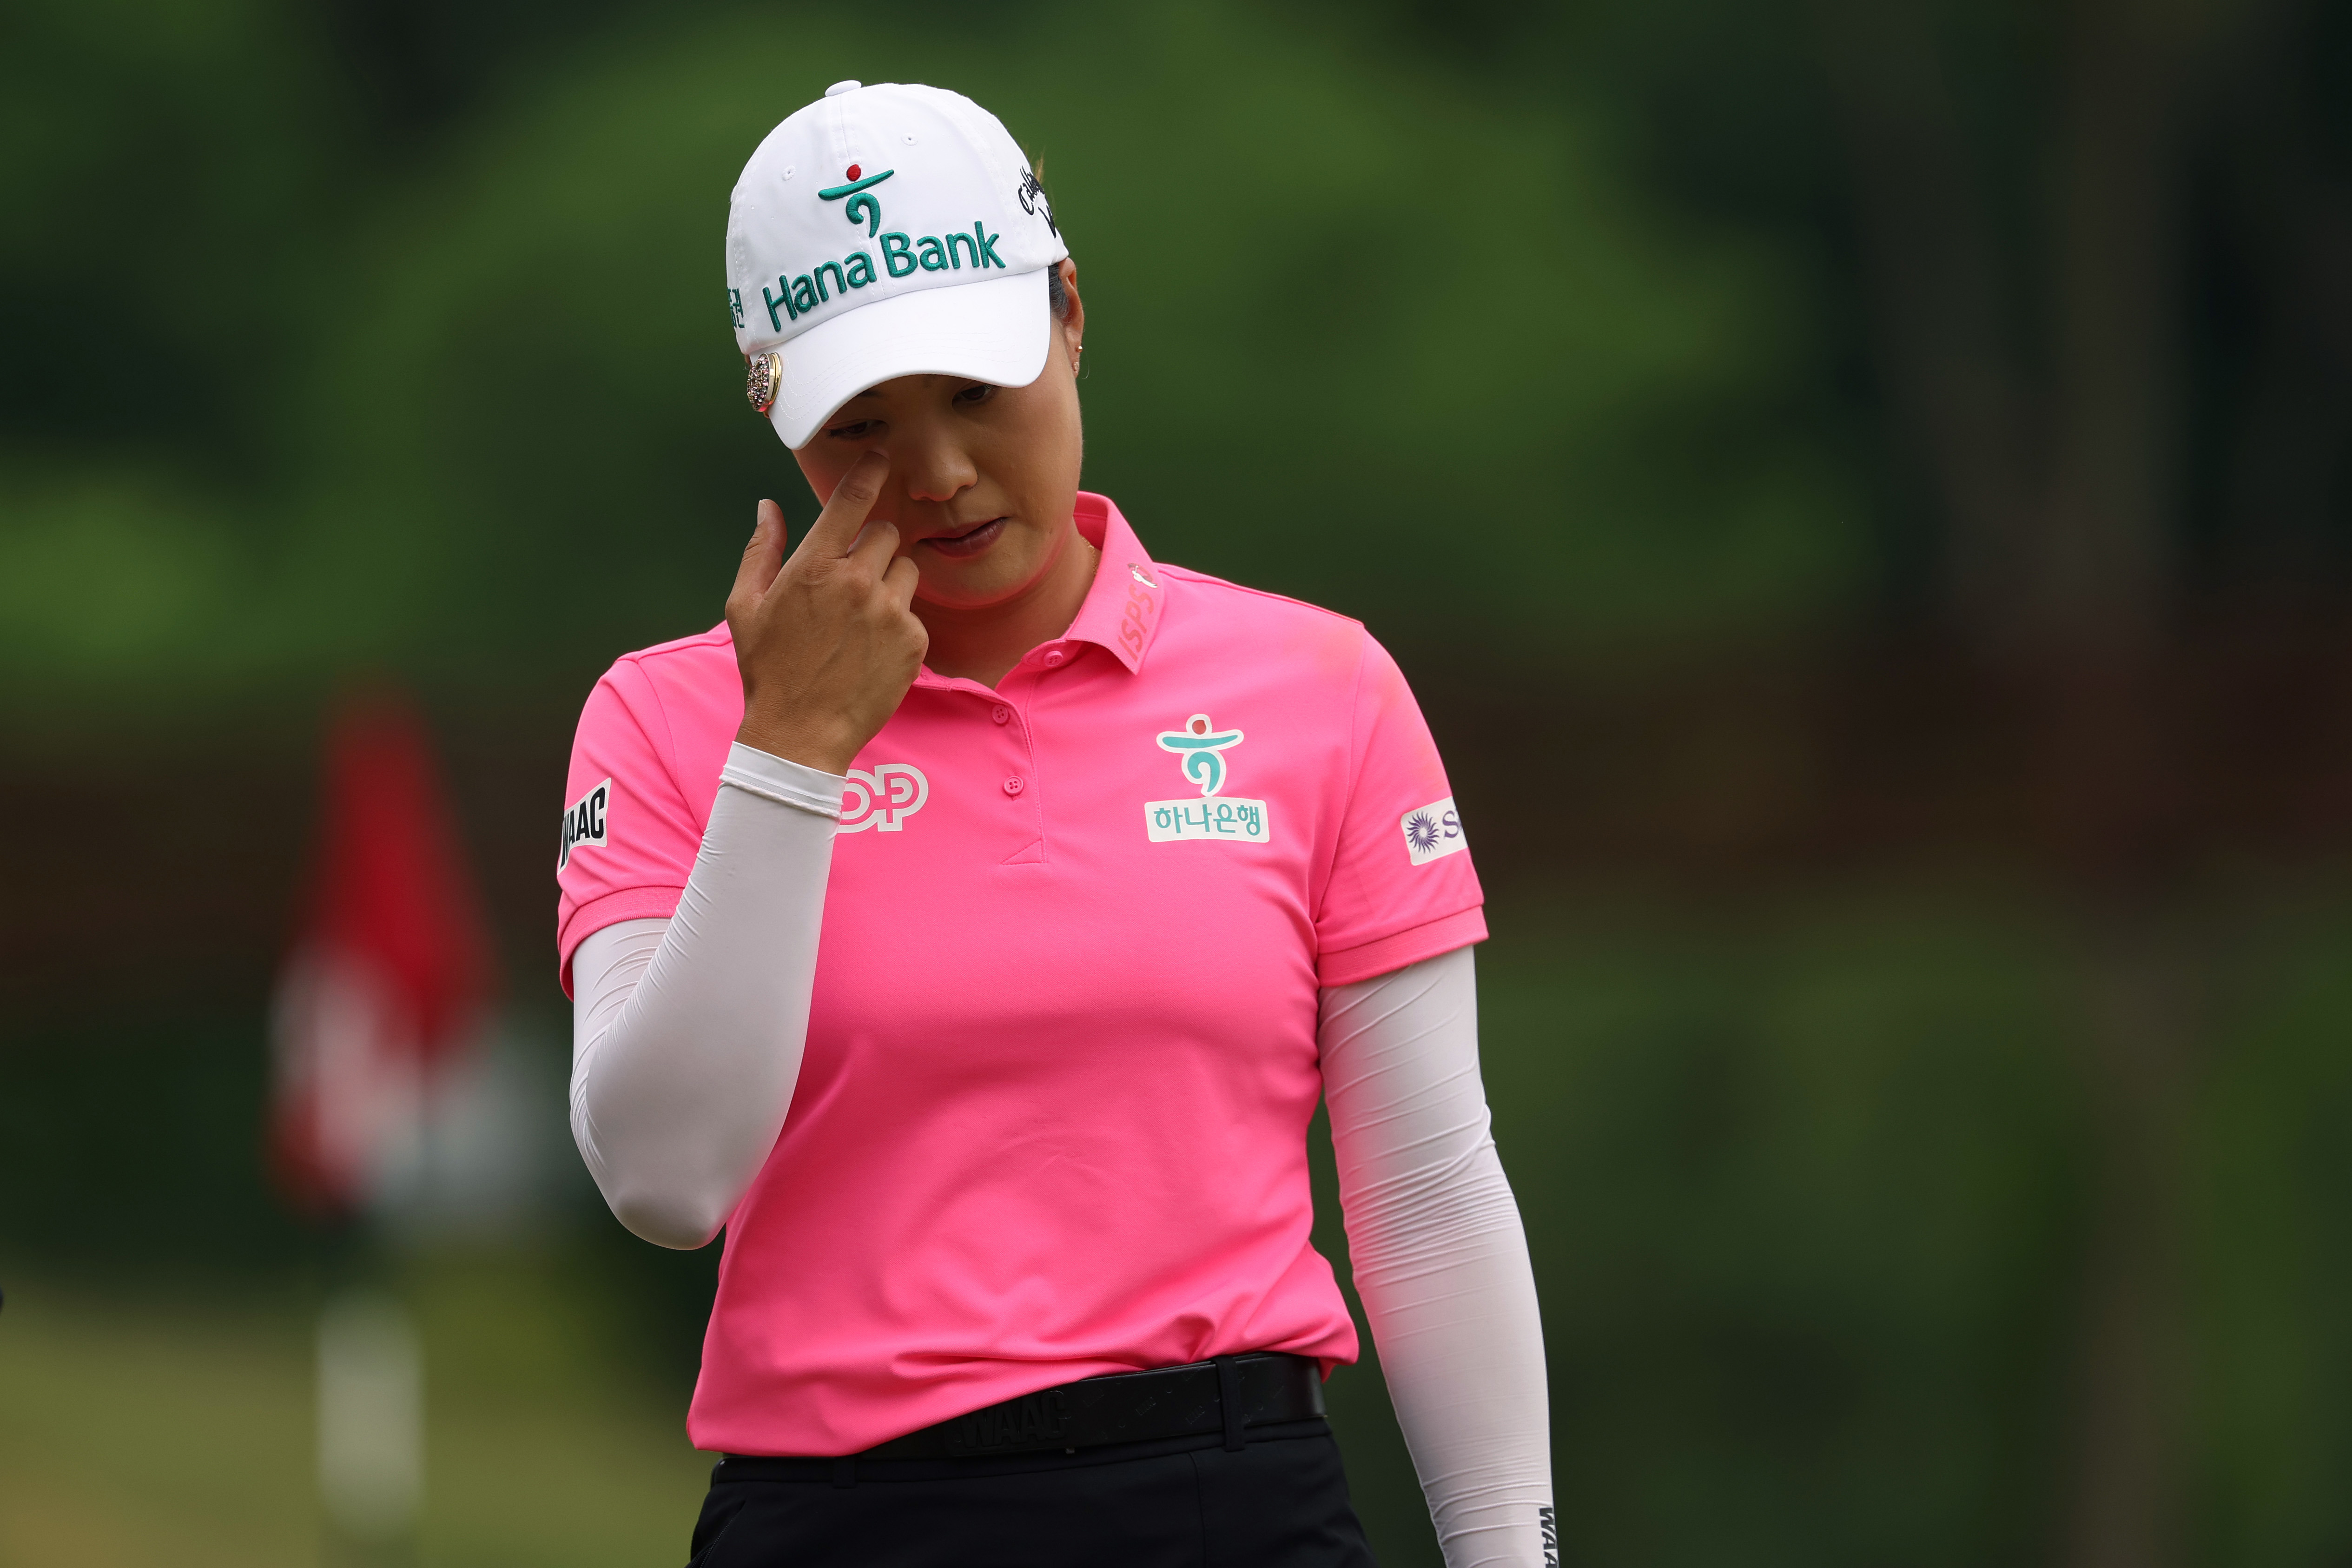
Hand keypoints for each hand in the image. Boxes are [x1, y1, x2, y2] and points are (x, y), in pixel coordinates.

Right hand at [727, 452, 926, 774]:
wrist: (800, 733)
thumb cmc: (768, 670)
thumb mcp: (746, 608)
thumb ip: (761, 551)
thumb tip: (767, 507)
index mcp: (814, 567)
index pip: (852, 501)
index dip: (869, 472)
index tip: (881, 457)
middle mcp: (856, 582)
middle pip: (885, 533)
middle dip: (871, 548)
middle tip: (850, 581)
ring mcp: (889, 612)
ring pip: (905, 570)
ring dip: (888, 583)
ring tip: (860, 619)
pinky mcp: (913, 641)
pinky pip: (914, 611)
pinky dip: (898, 623)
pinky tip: (871, 648)